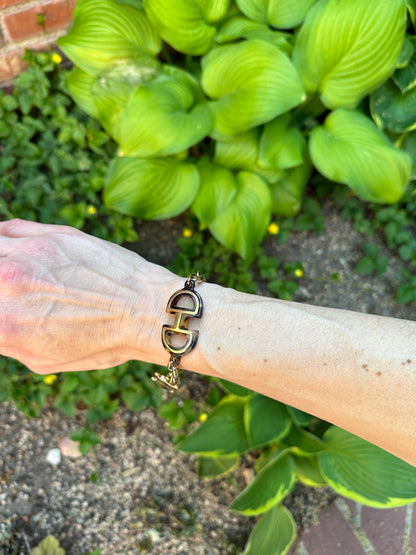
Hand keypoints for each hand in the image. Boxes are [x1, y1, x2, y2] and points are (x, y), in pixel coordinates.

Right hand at [0, 219, 174, 372]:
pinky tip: (11, 251)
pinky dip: (2, 240)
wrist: (148, 310)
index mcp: (4, 323)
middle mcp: (9, 281)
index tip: (0, 309)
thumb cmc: (103, 343)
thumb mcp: (43, 358)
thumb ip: (3, 337)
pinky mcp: (52, 233)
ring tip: (11, 274)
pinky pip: (7, 228)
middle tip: (5, 294)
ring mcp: (30, 251)